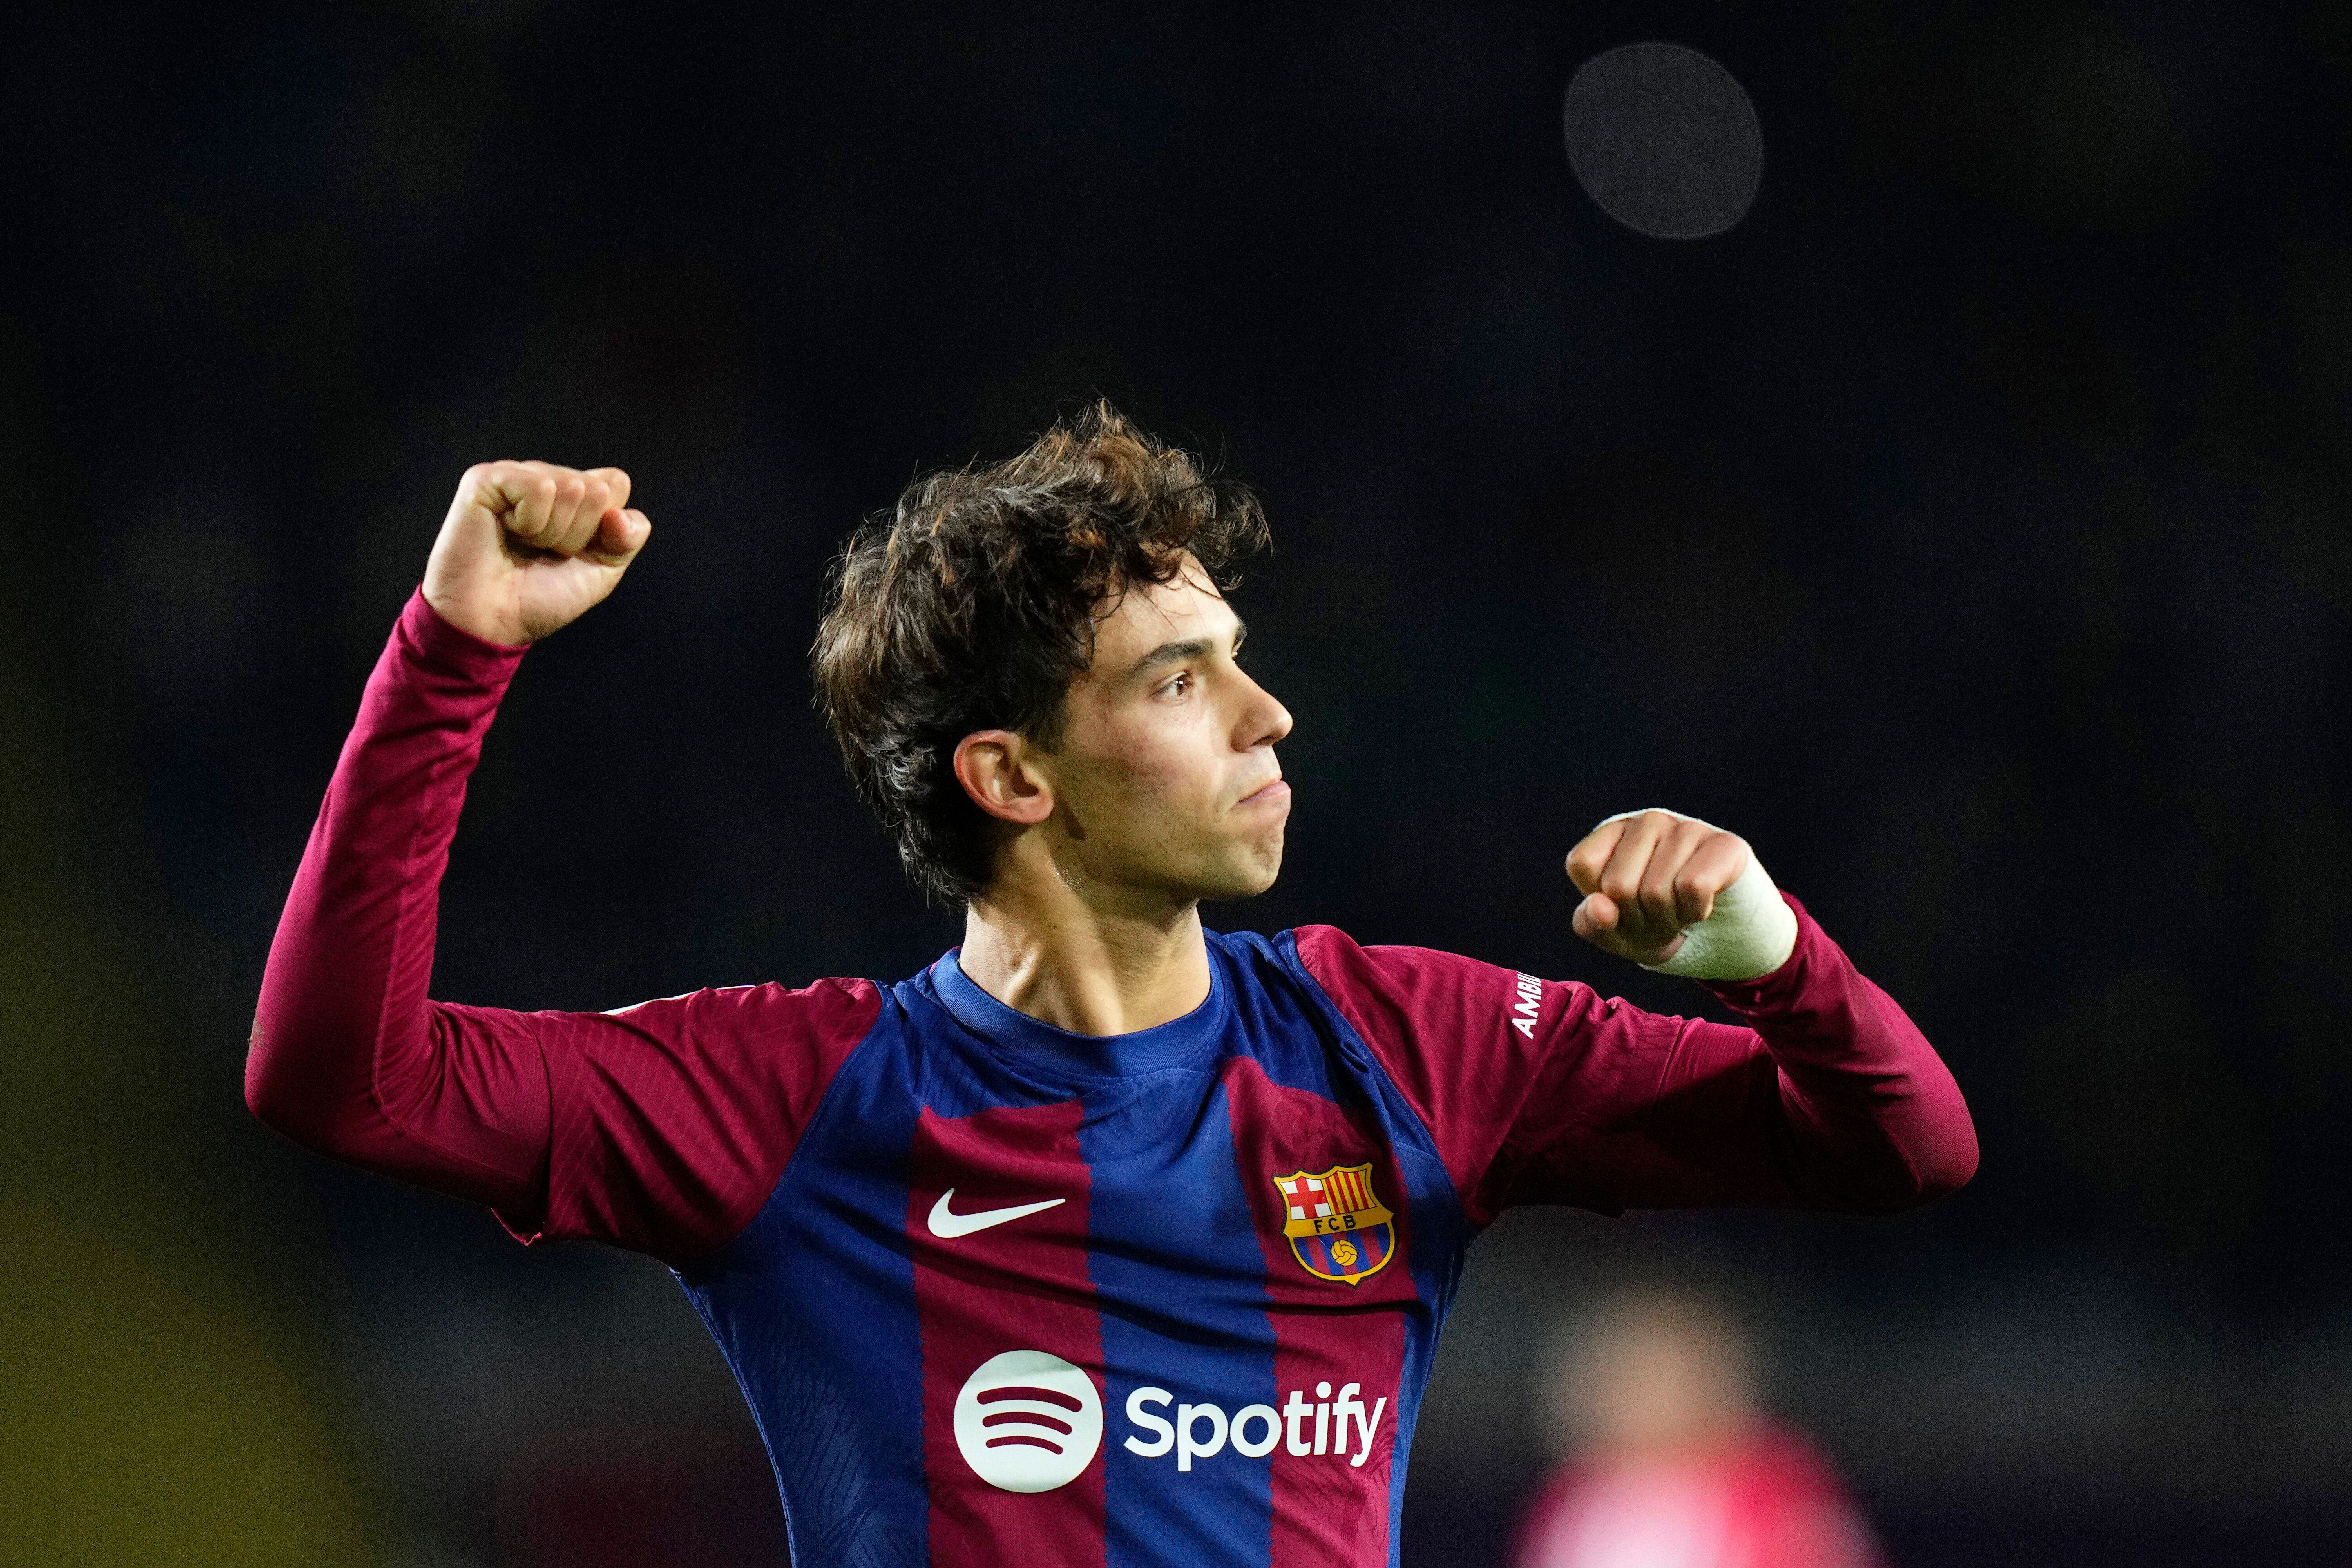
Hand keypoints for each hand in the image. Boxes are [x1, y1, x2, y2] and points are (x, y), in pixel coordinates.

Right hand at [422, 461, 651, 644]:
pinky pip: (539, 487)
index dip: (607, 527)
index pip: (616, 483)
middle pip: (596, 488)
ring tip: (522, 546)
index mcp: (571, 493)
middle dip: (577, 534)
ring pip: (571, 486)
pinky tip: (505, 532)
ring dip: (552, 532)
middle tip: (543, 553)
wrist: (492, 622)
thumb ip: (628, 537)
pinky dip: (529, 523)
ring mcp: (513, 474)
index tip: (575, 552)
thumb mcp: (602, 570)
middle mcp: (543, 477)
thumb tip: (619, 514)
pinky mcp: (485, 478)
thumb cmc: (540, 597)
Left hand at [1565, 809, 1753, 966]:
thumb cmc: (1655, 923)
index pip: (1582, 863)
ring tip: (1679, 912)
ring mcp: (1687, 828)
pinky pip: (1693, 887)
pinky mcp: (1724, 844)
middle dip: (1637, 919)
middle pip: (1618, 886)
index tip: (1623, 907)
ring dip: (1668, 921)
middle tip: (1656, 917)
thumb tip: (1599, 905)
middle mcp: (1648, 822)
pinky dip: (1695, 912)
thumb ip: (1591, 923)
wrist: (1718, 932)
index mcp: (1613, 832)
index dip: (1601, 901)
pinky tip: (1702, 905)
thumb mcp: (1614, 933)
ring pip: (1656, 893)